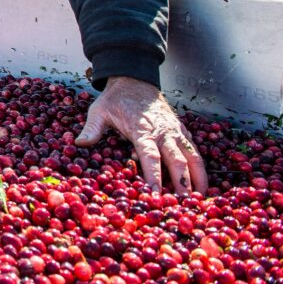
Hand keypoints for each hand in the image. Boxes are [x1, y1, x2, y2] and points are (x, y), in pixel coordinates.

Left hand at [76, 76, 207, 195]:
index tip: (156, 194)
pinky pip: (193, 148)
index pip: (150, 157)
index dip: (154, 176)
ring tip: (201, 196)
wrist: (134, 79)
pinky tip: (203, 180)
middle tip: (185, 204)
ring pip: (192, 155)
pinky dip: (200, 164)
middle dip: (183, 183)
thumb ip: (92, 128)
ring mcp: (174, 130)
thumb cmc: (116, 98)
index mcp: (142, 129)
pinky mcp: (180, 129)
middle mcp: (162, 131)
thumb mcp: (99, 110)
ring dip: (199, 176)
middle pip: (177, 160)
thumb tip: (79, 143)